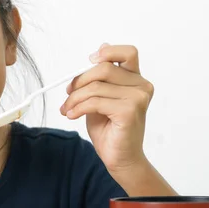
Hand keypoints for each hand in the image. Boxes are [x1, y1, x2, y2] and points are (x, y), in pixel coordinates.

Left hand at [60, 44, 153, 171]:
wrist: (119, 158)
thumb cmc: (110, 129)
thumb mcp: (100, 97)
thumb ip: (101, 78)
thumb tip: (99, 50)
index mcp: (136, 80)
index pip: (128, 53)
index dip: (108, 51)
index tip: (89, 60)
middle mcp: (141, 86)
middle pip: (104, 68)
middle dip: (80, 81)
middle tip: (68, 93)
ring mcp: (138, 98)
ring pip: (95, 87)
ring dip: (74, 98)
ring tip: (67, 109)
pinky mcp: (129, 111)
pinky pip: (94, 102)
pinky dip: (77, 108)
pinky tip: (72, 115)